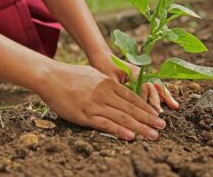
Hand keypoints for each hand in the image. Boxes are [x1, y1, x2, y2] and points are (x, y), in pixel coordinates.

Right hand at [37, 63, 166, 140]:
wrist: (50, 77)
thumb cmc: (70, 75)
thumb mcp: (92, 74)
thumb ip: (106, 83)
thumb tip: (116, 89)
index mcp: (108, 83)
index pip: (132, 97)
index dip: (146, 107)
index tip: (156, 114)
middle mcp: (105, 93)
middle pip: (131, 108)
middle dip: (148, 118)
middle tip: (162, 126)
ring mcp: (95, 104)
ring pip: (122, 117)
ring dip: (140, 127)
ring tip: (153, 134)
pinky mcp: (85, 114)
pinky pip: (105, 124)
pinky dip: (119, 131)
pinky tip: (130, 136)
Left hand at [91, 55, 178, 112]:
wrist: (102, 56)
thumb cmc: (103, 67)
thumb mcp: (109, 80)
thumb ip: (119, 90)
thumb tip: (125, 105)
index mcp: (134, 72)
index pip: (143, 88)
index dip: (145, 101)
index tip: (148, 112)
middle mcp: (141, 73)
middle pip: (152, 88)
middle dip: (156, 101)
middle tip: (159, 115)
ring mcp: (142, 75)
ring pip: (156, 86)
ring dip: (164, 97)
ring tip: (174, 106)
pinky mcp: (141, 78)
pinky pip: (154, 86)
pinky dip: (162, 94)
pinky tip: (171, 102)